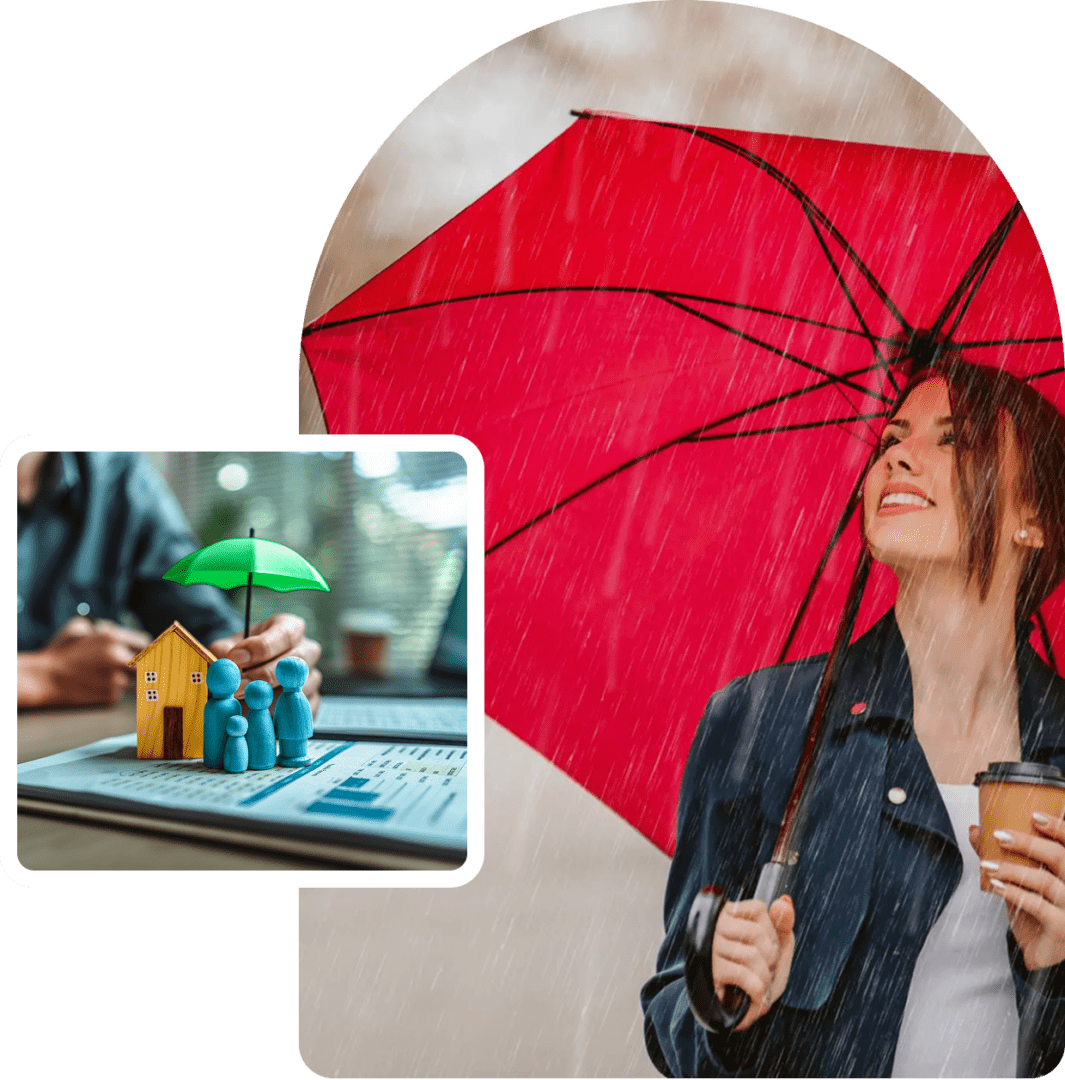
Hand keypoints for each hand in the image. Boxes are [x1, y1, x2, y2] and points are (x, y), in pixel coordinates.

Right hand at [18, 617, 150, 707]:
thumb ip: (104, 626)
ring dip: (123, 677)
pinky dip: (112, 689)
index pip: (145, 642)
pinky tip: (95, 685)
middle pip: (145, 662)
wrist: (43, 678)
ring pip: (132, 678)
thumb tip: (118, 629)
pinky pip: (120, 691)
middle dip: (139, 664)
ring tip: (101, 675)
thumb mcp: (80, 627)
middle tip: (129, 665)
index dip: (143, 647)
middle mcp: (118, 657)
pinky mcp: (111, 695)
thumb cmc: (60, 652)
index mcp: (113, 638)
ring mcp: (116, 678)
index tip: (142, 651)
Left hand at [209, 613, 322, 714]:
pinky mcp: (312, 702)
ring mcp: (312, 677)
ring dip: (269, 700)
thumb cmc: (238, 657)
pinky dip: (279, 718)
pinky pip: (300, 711)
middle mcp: (307, 650)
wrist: (244, 676)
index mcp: (290, 628)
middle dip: (263, 677)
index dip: (261, 647)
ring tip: (243, 706)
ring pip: (298, 690)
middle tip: (237, 688)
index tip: (235, 658)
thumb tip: (226, 668)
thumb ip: (224, 654)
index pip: (285, 635)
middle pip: (295, 664)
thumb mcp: (227, 648)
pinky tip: (257, 720)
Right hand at [711, 896, 794, 1030]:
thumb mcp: (776, 947)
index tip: (765, 947)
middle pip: (756, 933)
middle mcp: (715, 926)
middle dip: (770, 957)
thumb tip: (784, 900)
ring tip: (758, 984)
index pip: (758, 908)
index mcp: (729, 914)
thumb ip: (783, 923)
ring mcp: (712, 949)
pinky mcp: (713, 973)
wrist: (737, 1011)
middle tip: (763, 968)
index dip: (771, 931)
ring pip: (753, 956)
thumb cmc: (757, 973)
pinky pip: (748, 978)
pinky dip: (759, 994)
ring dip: (765, 978)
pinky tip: (754, 997)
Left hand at [969, 818, 1064, 969]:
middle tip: (998, 835)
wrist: (1047, 959)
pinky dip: (1013, 893)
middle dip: (1028, 843)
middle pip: (1060, 858)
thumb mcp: (1022, 883)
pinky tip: (994, 886)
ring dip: (1011, 869)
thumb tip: (976, 829)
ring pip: (1045, 881)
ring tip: (987, 864)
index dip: (1059, 828)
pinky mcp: (1062, 929)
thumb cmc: (1038, 916)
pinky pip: (1037, 906)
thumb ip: (1004, 857)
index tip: (1035, 815)